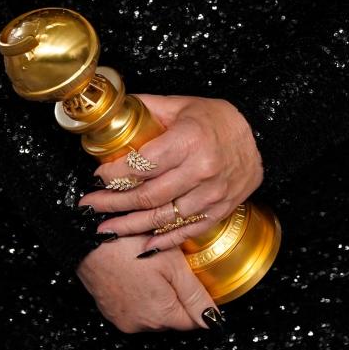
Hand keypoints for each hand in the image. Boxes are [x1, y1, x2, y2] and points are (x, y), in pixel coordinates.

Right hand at [75, 237, 224, 333]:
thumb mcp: (173, 264)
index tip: (195, 278)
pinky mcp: (109, 310)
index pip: (193, 321)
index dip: (198, 300)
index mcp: (161, 316)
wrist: (86, 239)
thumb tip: (213, 320)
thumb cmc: (130, 246)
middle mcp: (141, 325)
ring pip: (153, 312)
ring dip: (158, 295)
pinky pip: (134, 307)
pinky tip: (136, 271)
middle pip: (173, 317)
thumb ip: (195, 294)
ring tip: (153, 266)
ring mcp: (122, 319)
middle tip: (174, 266)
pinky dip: (139, 293)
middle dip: (177, 296)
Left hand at [77, 93, 263, 251]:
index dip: (115, 173)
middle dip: (113, 202)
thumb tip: (114, 110)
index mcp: (189, 140)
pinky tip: (141, 245)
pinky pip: (185, 231)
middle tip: (90, 204)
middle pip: (147, 195)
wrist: (259, 137)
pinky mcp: (219, 211)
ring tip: (105, 228)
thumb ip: (147, 108)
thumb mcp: (182, 104)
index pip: (142, 164)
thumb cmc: (216, 118)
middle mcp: (201, 170)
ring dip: (130, 226)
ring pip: (162, 218)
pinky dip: (162, 241)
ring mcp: (211, 195)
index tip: (97, 176)